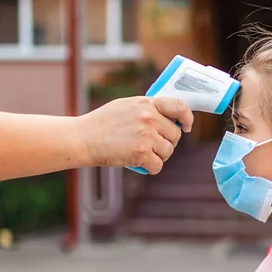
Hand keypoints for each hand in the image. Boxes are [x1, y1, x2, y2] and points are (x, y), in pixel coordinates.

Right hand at [77, 96, 193, 173]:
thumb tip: (170, 117)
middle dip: (167, 143)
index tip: (186, 126)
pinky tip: (141, 164)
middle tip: (151, 145)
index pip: (179, 106)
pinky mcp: (141, 152)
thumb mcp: (127, 106)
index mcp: (147, 103)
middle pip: (175, 135)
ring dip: (159, 156)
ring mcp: (146, 135)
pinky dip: (151, 168)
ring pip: (168, 151)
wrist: (84, 138)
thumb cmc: (103, 124)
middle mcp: (149, 117)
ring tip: (142, 153)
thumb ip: (148, 109)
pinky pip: (158, 165)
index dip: (187, 117)